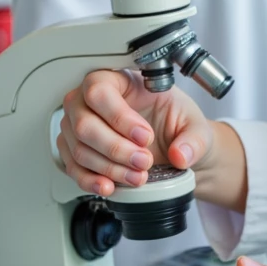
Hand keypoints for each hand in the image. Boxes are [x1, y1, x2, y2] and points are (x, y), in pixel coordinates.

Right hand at [58, 67, 212, 196]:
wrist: (172, 145)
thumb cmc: (175, 121)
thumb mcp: (194, 125)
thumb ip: (193, 138)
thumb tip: (181, 154)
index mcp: (118, 79)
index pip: (99, 91)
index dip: (119, 117)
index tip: (144, 136)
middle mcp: (90, 100)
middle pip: (85, 124)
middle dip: (117, 149)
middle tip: (144, 161)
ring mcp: (78, 124)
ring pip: (79, 148)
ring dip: (109, 168)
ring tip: (137, 176)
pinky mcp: (75, 149)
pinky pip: (72, 166)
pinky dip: (90, 180)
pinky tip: (110, 186)